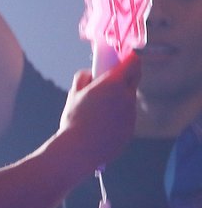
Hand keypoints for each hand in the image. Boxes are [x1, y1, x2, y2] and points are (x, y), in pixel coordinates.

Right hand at [59, 53, 141, 168]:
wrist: (80, 149)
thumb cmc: (75, 120)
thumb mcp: (73, 94)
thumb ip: (83, 78)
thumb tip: (90, 74)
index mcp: (113, 84)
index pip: (133, 62)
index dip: (128, 58)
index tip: (121, 58)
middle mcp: (127, 97)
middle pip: (134, 79)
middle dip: (125, 76)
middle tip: (109, 81)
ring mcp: (131, 114)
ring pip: (128, 99)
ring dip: (119, 98)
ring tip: (98, 110)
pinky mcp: (130, 129)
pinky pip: (126, 116)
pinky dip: (117, 116)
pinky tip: (100, 125)